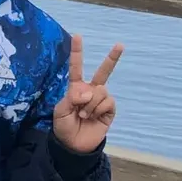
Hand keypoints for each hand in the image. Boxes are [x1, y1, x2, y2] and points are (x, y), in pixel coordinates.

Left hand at [52, 34, 120, 153]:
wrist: (73, 145)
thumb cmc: (63, 126)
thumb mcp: (61, 110)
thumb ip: (72, 97)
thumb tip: (89, 91)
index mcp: (76, 87)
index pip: (76, 67)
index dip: (77, 52)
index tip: (77, 35)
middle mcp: (90, 90)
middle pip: (103, 72)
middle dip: (112, 58)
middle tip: (120, 45)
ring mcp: (101, 100)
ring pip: (101, 91)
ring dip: (91, 103)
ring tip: (83, 115)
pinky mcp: (109, 110)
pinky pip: (108, 102)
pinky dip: (98, 108)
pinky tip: (93, 117)